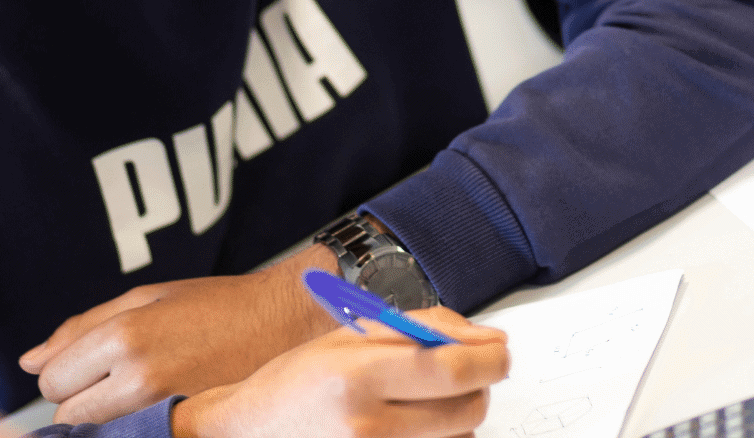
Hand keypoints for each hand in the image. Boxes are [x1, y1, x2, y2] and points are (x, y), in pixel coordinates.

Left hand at [21, 246, 342, 423]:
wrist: (286, 322)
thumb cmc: (216, 303)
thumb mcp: (145, 298)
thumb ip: (80, 329)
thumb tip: (27, 362)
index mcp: (123, 336)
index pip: (52, 382)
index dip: (66, 372)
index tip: (93, 362)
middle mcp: (139, 378)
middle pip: (69, 415)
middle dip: (82, 396)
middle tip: (121, 374)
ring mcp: (164, 411)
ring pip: (99, 432)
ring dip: (108, 414)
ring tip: (144, 387)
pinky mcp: (185, 429)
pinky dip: (138, 427)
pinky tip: (162, 404)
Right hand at [171, 308, 510, 437]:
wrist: (251, 430)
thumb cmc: (299, 380)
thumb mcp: (354, 333)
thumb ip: (425, 327)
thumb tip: (489, 339)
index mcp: (359, 376)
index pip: (453, 368)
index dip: (492, 358)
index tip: (501, 351)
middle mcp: (368, 427)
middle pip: (468, 409)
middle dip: (479, 385)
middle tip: (463, 371)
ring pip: (461, 437)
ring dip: (458, 415)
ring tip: (422, 400)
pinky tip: (414, 426)